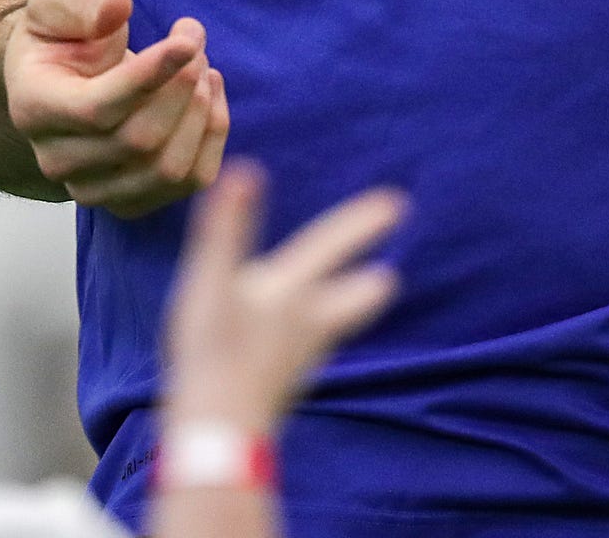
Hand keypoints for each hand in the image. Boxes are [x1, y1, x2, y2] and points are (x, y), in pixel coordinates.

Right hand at [5, 0, 228, 217]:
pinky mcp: (131, 200)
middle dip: (181, 86)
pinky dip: (212, 136)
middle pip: (138, 140)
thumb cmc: (62, 32)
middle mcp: (57, 160)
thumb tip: (117, 7)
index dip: (149, 75)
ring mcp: (94, 189)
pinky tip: (211, 94)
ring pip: (167, 168)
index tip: (187, 40)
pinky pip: (189, 181)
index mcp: (34, 108)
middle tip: (194, 41)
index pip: (97, 108)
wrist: (60, 73)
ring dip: (201, 112)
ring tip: (202, 65)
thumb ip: (81, 0)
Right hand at [166, 162, 404, 434]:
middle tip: (391, 280)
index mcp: (292, 292)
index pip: (331, 246)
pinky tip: (293, 350)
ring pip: (328, 331)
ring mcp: (294, 361)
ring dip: (342, 313)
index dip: (361, 223)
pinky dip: (309, 342)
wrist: (216, 437)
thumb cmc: (212, 353)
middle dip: (368, 289)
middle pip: (349, 303)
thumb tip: (245, 171)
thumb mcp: (211, 281)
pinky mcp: (279, 389)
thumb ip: (226, 227)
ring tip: (348, 308)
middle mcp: (304, 326)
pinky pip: (301, 357)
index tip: (397, 203)